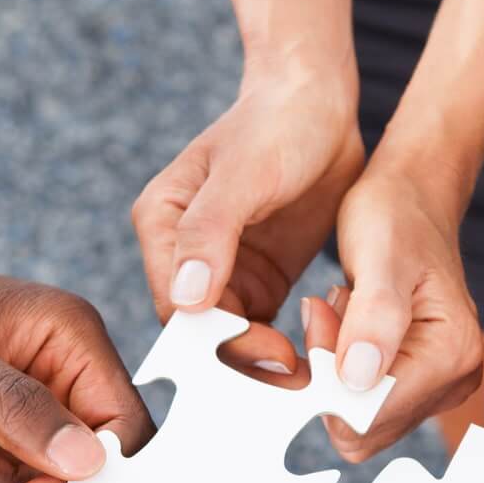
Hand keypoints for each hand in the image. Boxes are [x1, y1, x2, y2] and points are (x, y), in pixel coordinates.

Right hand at [132, 72, 364, 371]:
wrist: (321, 102)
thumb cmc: (277, 123)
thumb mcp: (244, 173)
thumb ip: (209, 232)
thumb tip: (185, 298)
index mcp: (162, 227)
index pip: (177, 307)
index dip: (218, 341)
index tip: (270, 353)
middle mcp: (183, 257)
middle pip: (203, 333)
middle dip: (243, 360)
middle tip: (294, 381)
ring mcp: (221, 274)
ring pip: (232, 340)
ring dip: (263, 365)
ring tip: (307, 380)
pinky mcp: (256, 282)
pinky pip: (261, 331)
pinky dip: (283, 352)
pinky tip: (313, 366)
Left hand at [318, 164, 483, 459]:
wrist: (413, 197)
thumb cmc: (396, 215)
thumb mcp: (380, 255)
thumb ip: (374, 318)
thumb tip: (358, 379)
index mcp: (452, 355)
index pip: (370, 417)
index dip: (328, 381)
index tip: (321, 315)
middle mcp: (453, 380)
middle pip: (364, 429)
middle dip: (330, 379)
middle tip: (329, 311)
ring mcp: (438, 387)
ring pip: (358, 421)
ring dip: (333, 372)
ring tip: (343, 311)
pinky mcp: (419, 384)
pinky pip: (362, 405)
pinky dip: (340, 371)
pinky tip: (349, 326)